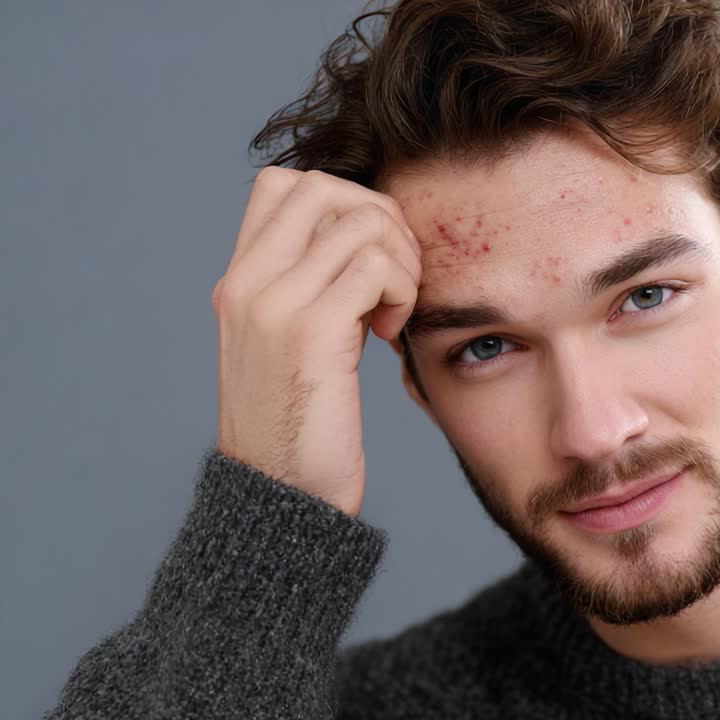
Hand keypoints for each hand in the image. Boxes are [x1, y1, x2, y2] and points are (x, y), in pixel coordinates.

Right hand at [211, 167, 421, 516]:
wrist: (283, 499)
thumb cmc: (300, 427)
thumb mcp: (287, 345)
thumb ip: (306, 288)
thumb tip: (364, 236)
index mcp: (239, 282)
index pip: (282, 183)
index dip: (343, 201)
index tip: (366, 258)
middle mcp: (247, 283)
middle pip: (324, 187)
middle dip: (381, 219)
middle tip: (395, 279)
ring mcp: (274, 304)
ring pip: (360, 220)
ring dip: (400, 260)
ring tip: (394, 311)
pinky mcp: (312, 333)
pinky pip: (377, 266)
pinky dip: (402, 291)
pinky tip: (391, 336)